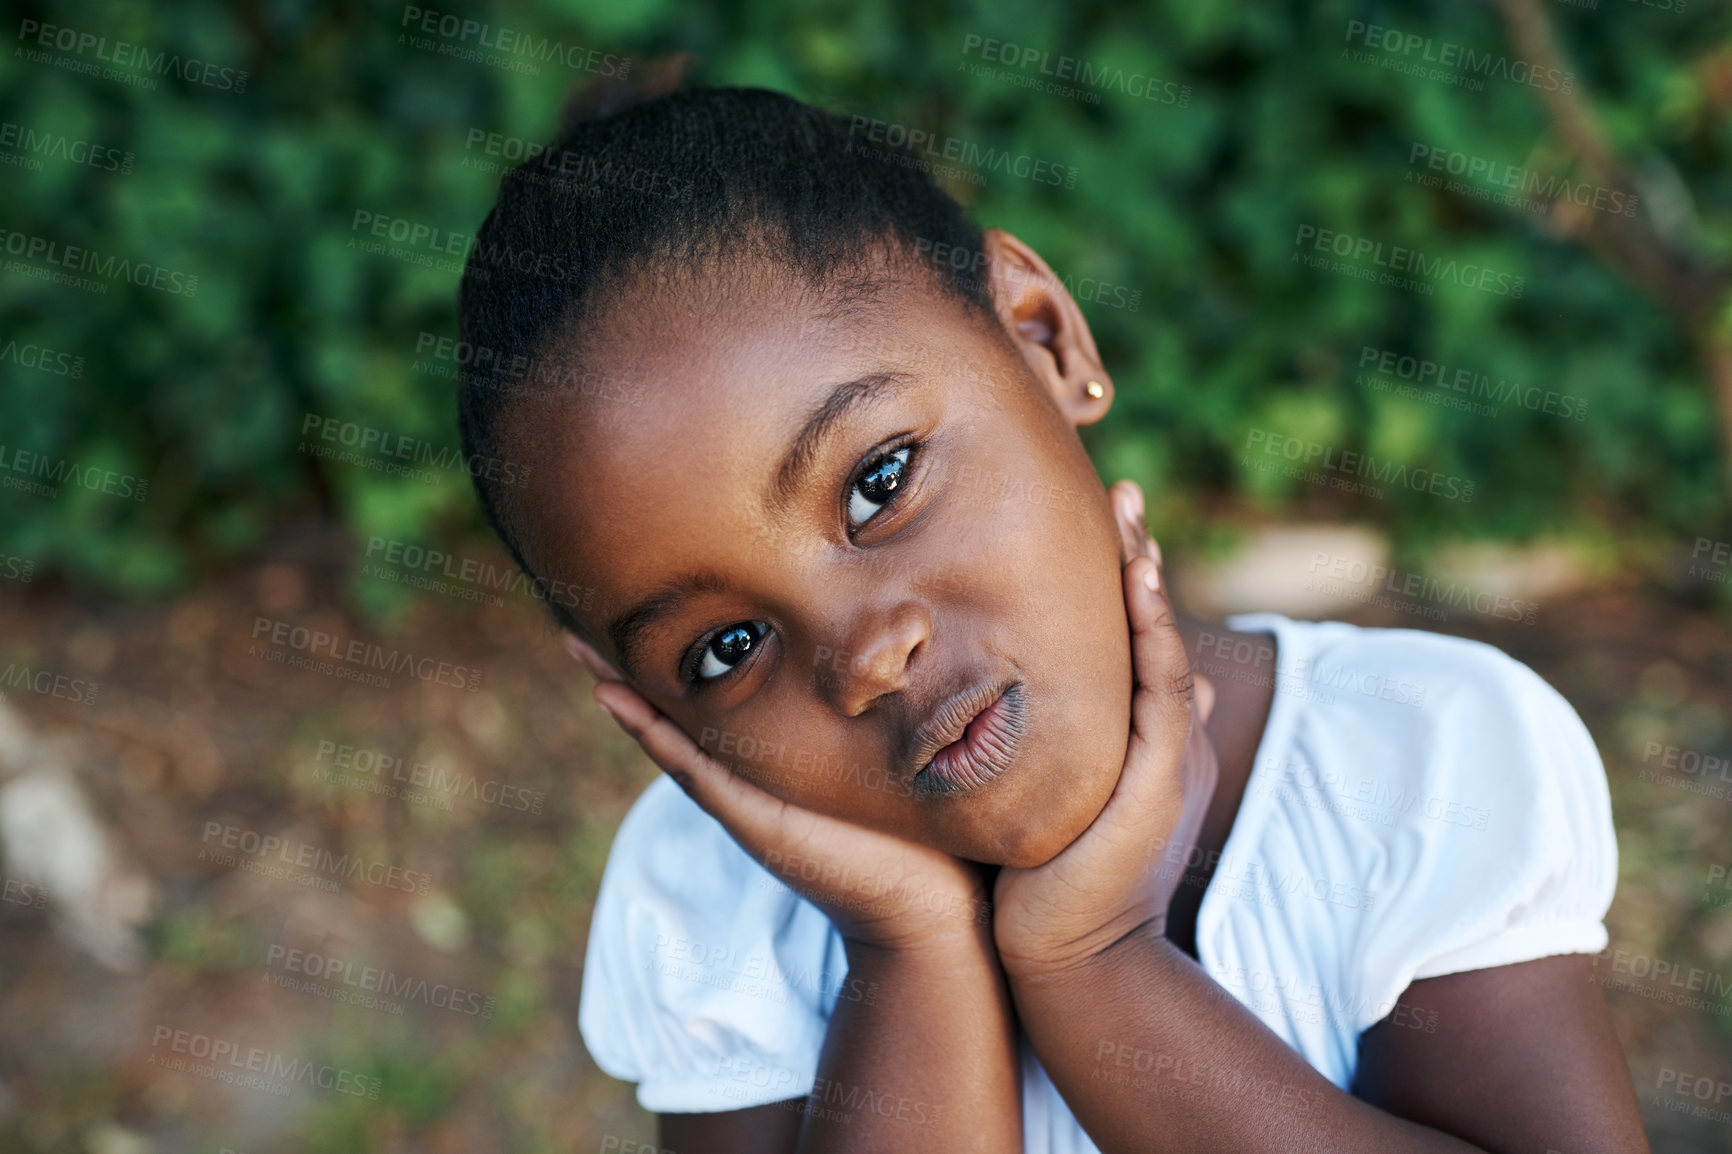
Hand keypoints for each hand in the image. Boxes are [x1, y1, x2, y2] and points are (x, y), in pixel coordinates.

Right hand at [566, 637, 997, 954]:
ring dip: (626, 696)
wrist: (934, 903)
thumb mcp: (885, 750)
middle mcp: (749, 778)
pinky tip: (623, 702)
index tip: (641, 603)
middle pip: (676, 713)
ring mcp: (745, 802)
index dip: (676, 656)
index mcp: (774, 757)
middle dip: (629, 668)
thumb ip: (871, 710)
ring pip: (670, 738)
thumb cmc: (919, 825)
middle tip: (579, 619)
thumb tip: (893, 646)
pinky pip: (696, 771)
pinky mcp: (756, 823)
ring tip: (584, 651)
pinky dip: (658, 736)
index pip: (713, 697)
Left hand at [991, 480, 1218, 974]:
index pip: (1128, 643)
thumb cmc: (1036, 886)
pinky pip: (1164, 684)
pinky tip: (1138, 580)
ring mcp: (1171, 756)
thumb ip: (1023, 746)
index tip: (1095, 523)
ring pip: (1164, 645)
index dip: (1118, 582)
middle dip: (1140, 559)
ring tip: (1131, 514)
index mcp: (1133, 742)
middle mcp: (1162, 739)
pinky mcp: (1166, 776)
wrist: (1069, 960)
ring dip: (1150, 576)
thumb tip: (987, 701)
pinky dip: (1154, 630)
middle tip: (1122, 493)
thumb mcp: (1032, 798)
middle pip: (1155, 630)